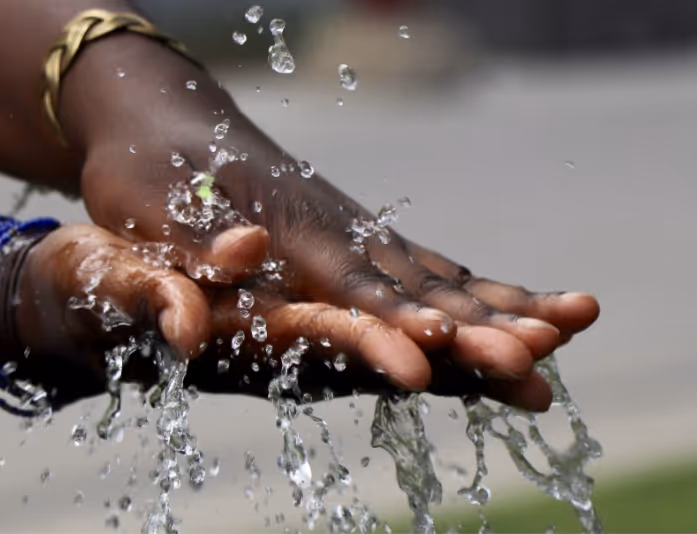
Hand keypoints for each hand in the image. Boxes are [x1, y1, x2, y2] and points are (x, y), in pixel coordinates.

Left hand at [69, 40, 598, 401]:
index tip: (448, 350)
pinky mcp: (353, 233)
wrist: (161, 113)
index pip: (354, 286)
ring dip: (501, 305)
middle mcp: (335, 230)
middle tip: (544, 359)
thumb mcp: (149, 204)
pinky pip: (426, 265)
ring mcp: (352, 229)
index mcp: (288, 230)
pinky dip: (475, 288)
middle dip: (480, 325)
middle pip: (419, 284)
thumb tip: (239, 254)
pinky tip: (509, 304)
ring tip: (568, 329)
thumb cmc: (147, 166)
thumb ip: (196, 239)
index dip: (399, 320)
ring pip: (440, 271)